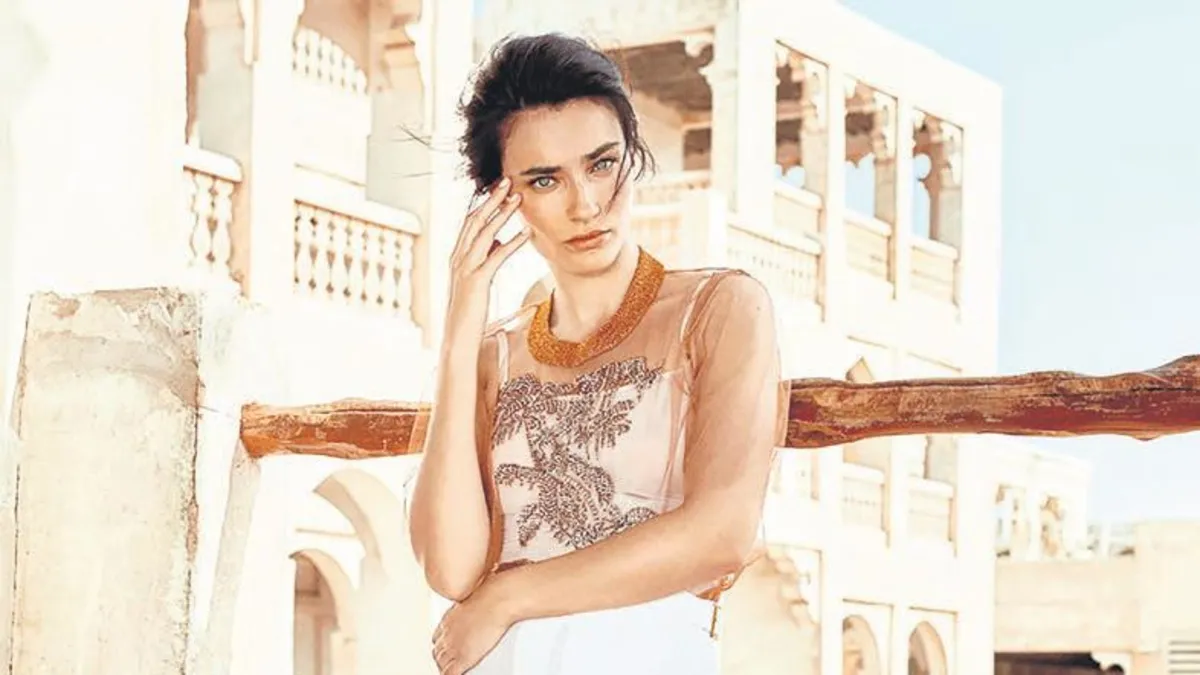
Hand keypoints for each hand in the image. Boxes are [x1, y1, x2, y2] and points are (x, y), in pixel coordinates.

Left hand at [431, 579, 514, 673]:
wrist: (498, 599)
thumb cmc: (493, 594)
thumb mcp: (476, 597)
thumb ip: (472, 604)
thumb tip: (480, 600)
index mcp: (449, 619)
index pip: (438, 637)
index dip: (441, 645)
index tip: (446, 648)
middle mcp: (448, 633)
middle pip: (438, 652)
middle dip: (441, 658)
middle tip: (448, 662)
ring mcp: (454, 646)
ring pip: (442, 664)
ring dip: (445, 667)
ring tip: (452, 670)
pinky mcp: (464, 657)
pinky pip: (451, 674)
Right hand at [445, 177, 529, 337]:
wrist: (457, 337)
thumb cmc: (469, 311)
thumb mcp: (477, 279)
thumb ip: (486, 257)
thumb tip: (498, 240)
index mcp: (457, 256)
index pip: (469, 222)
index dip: (484, 203)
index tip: (499, 188)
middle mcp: (458, 259)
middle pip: (475, 221)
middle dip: (492, 200)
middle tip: (508, 181)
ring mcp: (466, 269)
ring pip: (484, 234)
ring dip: (502, 214)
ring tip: (518, 199)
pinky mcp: (477, 282)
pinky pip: (496, 257)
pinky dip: (512, 243)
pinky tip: (526, 233)